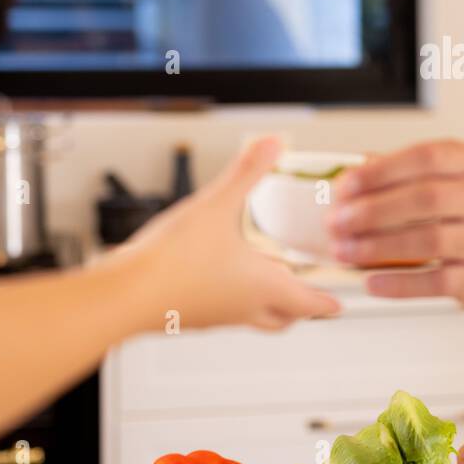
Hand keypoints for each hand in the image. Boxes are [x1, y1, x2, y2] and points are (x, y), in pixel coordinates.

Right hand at [108, 137, 340, 330]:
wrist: (124, 296)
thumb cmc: (172, 261)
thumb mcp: (216, 204)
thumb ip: (247, 173)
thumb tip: (273, 145)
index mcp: (263, 287)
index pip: (310, 303)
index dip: (327, 300)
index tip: (339, 301)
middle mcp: (243, 308)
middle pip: (284, 318)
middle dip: (300, 305)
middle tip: (308, 291)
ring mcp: (216, 317)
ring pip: (253, 317)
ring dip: (266, 301)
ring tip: (264, 276)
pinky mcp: (189, 317)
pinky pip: (222, 313)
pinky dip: (232, 298)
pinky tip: (217, 275)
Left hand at [324, 140, 463, 311]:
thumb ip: (419, 170)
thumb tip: (359, 170)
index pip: (424, 159)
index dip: (380, 171)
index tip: (345, 186)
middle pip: (421, 201)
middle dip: (370, 212)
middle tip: (335, 222)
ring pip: (426, 242)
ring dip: (376, 248)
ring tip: (344, 252)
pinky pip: (437, 281)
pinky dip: (400, 283)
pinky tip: (373, 282)